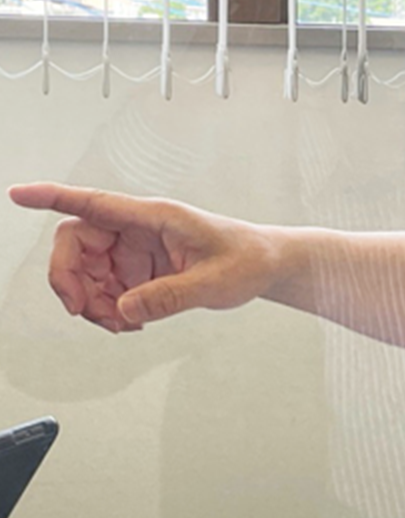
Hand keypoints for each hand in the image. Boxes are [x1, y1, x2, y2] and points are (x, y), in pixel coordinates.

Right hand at [9, 183, 277, 331]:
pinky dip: (109, 308)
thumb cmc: (248, 259)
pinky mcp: (141, 268)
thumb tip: (125, 309)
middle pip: (77, 242)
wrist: (267, 266)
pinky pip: (106, 286)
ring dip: (92, 300)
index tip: (19, 193)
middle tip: (86, 311)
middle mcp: (140, 228)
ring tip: (121, 324)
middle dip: (71, 279)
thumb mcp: (213, 282)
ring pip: (87, 269)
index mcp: (155, 217)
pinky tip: (130, 321)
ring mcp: (137, 249)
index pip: (94, 203)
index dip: (52, 197)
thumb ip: (169, 297)